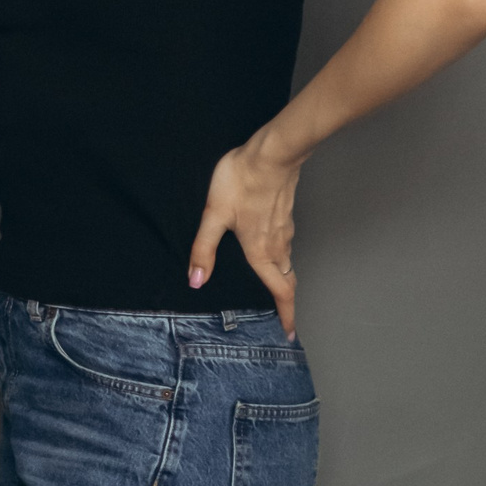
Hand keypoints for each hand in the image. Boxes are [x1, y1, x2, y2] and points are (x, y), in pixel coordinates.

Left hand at [188, 131, 303, 335]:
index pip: (280, 291)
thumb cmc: (242, 181)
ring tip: (272, 290)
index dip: (286, 314)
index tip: (289, 332)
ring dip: (282, 280)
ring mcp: (285, 229)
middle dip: (285, 301)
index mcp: (262, 252)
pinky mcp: (284, 214)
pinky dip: (280, 259)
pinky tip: (268, 253)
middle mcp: (278, 245)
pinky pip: (285, 246)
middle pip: (286, 280)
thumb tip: (196, 281)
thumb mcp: (214, 216)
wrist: (272, 152)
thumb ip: (204, 249)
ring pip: (286, 262)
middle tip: (281, 317)